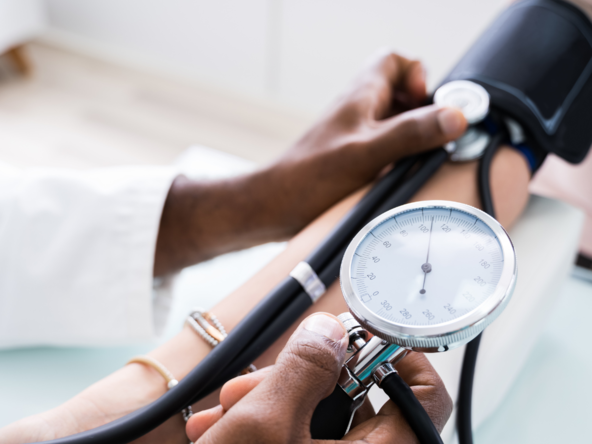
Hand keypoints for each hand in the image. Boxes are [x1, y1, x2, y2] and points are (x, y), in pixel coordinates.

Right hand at [186, 313, 451, 442]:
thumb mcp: (265, 425)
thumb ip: (304, 368)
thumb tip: (330, 330)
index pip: (425, 396)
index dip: (397, 355)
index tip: (354, 337)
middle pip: (359, 401)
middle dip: (300, 380)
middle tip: (257, 381)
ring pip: (322, 419)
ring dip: (273, 401)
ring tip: (227, 409)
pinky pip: (302, 439)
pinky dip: (270, 426)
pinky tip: (228, 427)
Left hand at [268, 50, 466, 230]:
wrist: (275, 206)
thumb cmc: (309, 178)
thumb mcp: (367, 153)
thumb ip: (410, 133)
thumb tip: (454, 117)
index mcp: (361, 96)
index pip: (395, 61)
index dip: (417, 75)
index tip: (426, 104)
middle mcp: (358, 111)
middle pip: (401, 94)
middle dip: (422, 112)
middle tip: (427, 137)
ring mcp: (354, 135)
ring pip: (394, 122)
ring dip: (410, 137)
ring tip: (413, 159)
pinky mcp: (351, 158)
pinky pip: (384, 147)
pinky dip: (397, 157)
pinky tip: (396, 177)